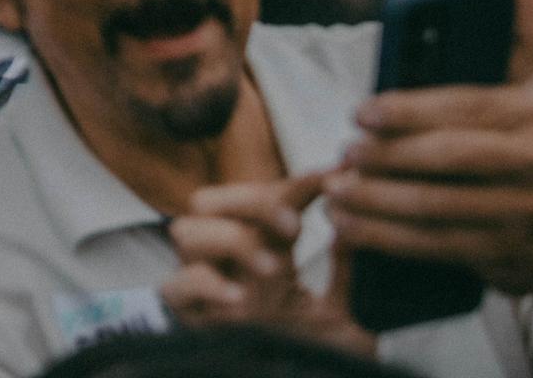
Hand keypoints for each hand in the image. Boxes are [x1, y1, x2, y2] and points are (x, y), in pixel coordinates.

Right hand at [164, 172, 370, 354]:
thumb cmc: (303, 353)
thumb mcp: (333, 308)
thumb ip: (343, 269)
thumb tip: (356, 227)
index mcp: (253, 251)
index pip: (261, 198)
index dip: (294, 183)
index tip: (332, 179)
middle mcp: (221, 263)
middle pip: (205, 200)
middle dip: (249, 203)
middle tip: (294, 227)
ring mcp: (201, 288)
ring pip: (186, 234)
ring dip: (230, 240)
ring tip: (271, 267)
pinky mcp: (190, 319)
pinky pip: (176, 287)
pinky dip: (204, 284)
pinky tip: (239, 298)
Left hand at [329, 0, 532, 299]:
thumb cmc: (527, 151)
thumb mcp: (528, 95)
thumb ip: (516, 39)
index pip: (464, 106)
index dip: (410, 109)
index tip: (361, 112)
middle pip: (451, 157)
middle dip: (390, 156)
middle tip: (343, 152)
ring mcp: (524, 213)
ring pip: (439, 206)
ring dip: (378, 200)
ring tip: (334, 190)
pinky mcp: (504, 255)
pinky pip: (436, 245)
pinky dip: (386, 238)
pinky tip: (347, 228)